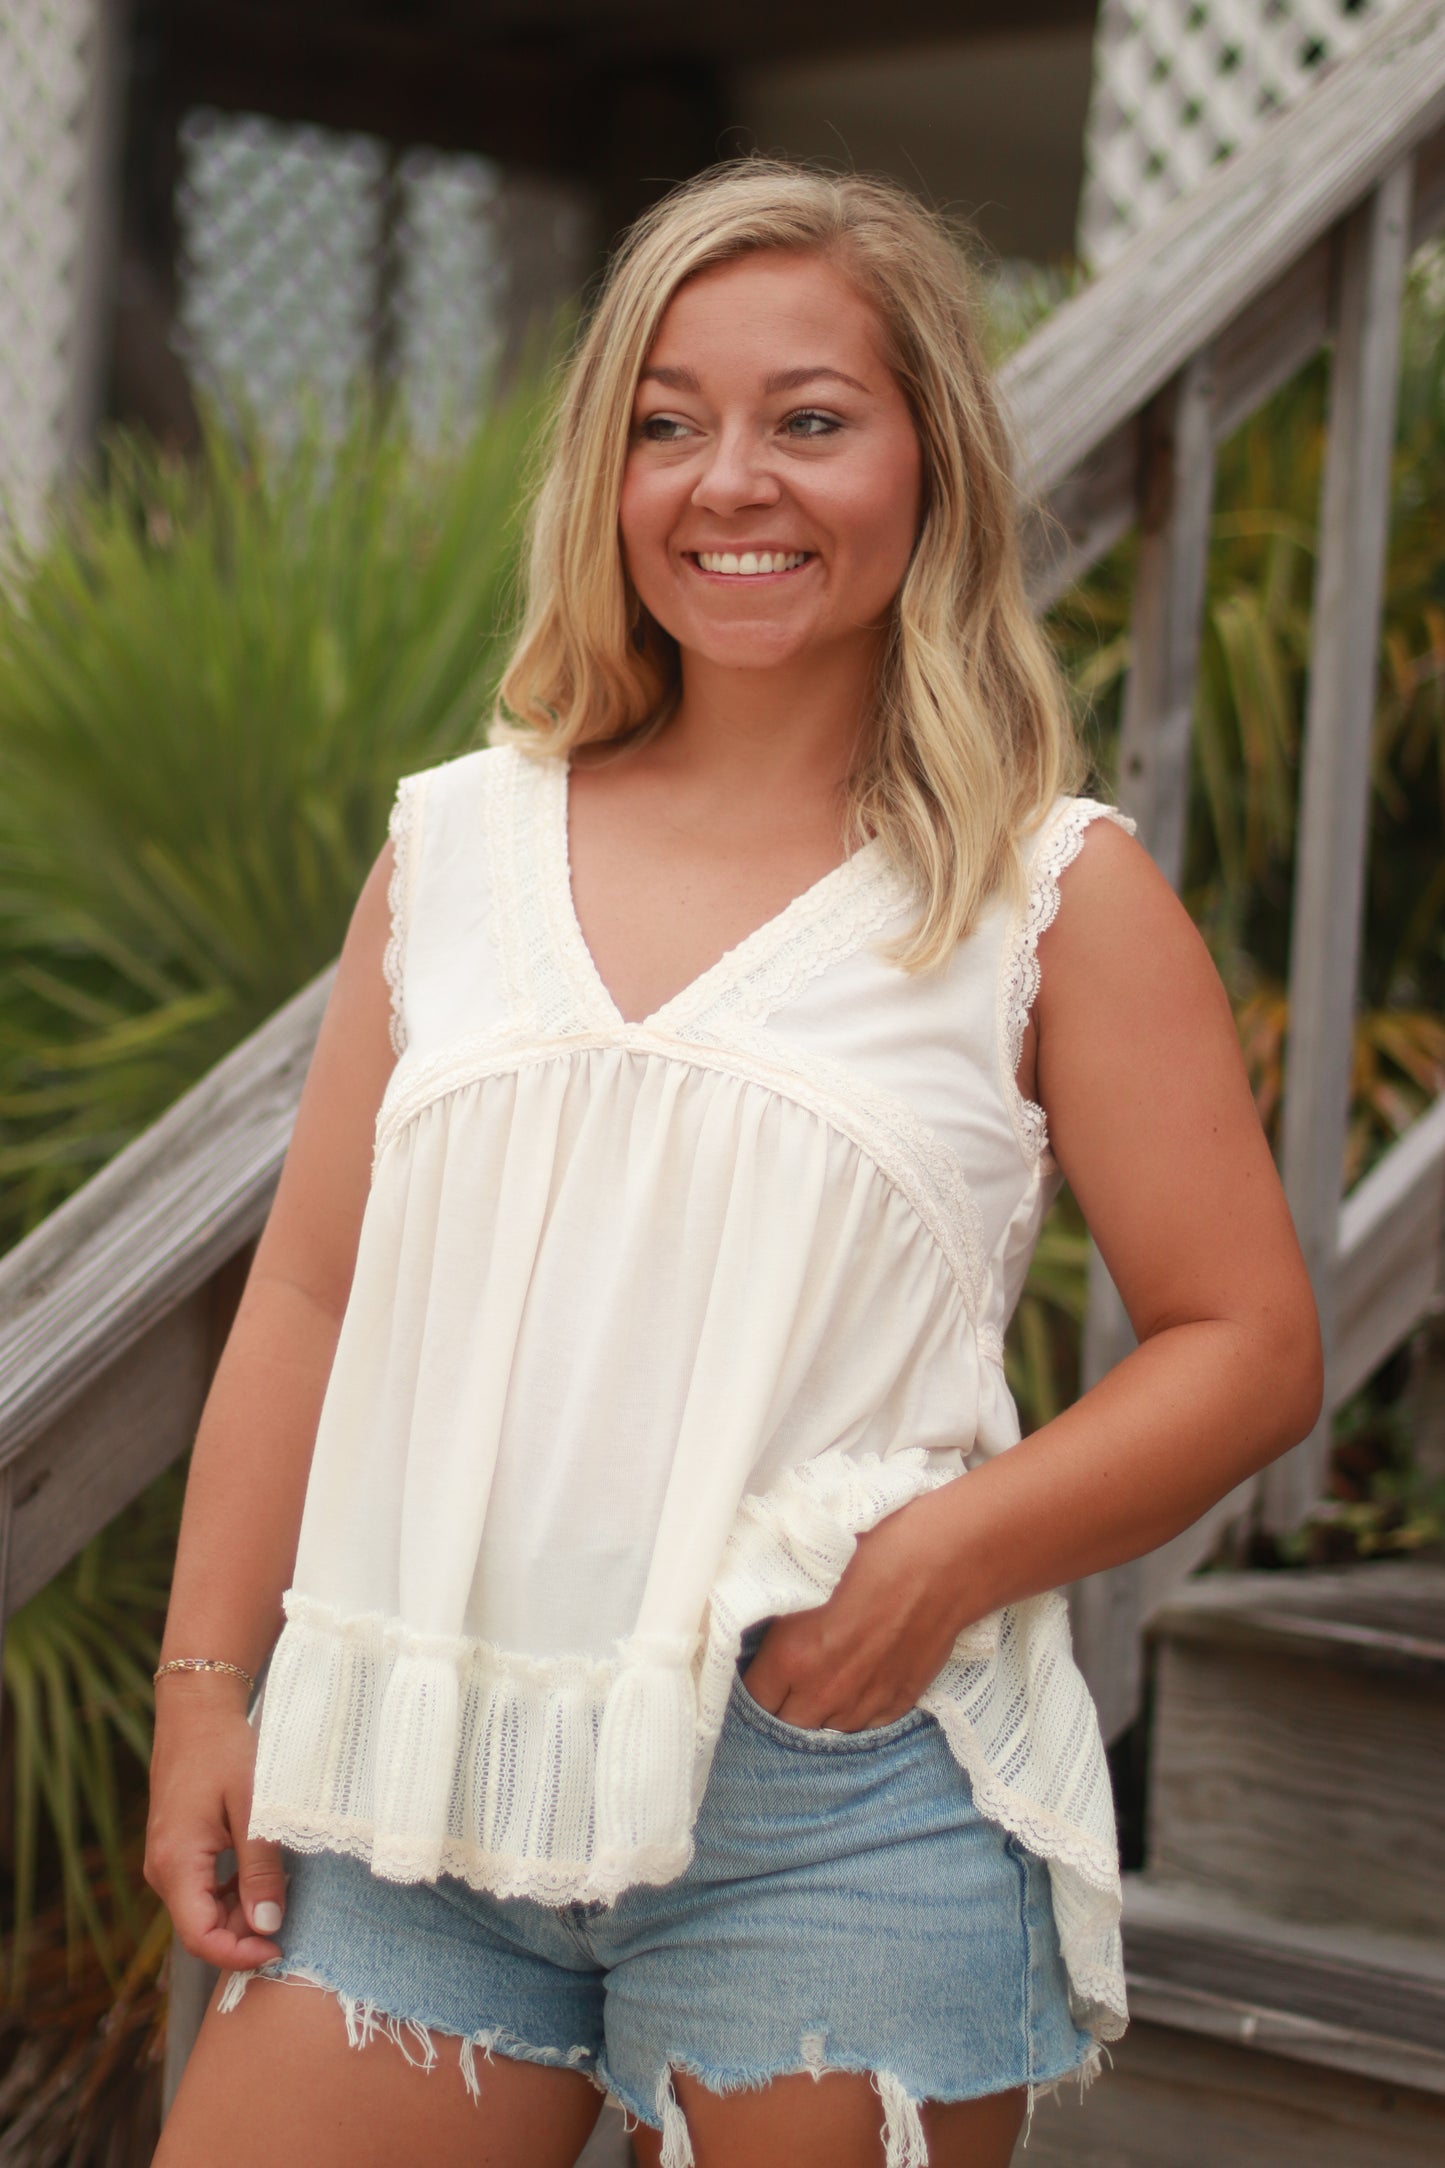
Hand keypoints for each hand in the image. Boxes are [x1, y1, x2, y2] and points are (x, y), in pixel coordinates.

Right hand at [145, 1679, 287, 1970]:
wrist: (197, 1712)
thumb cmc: (226, 1752)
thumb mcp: (254, 1809)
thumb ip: (260, 1870)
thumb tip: (268, 1927)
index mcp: (176, 1864)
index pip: (200, 1938)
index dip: (240, 1954)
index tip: (280, 1948)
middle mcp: (162, 1870)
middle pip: (202, 1928)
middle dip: (245, 1934)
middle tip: (290, 1916)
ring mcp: (166, 1861)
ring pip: (202, 1910)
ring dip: (240, 1913)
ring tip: (280, 1890)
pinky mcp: (176, 1850)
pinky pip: (201, 1889)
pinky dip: (231, 1893)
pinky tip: (260, 1874)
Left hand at [739, 1483, 971, 1730]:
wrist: (944, 1562)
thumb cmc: (876, 1552)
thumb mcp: (811, 1573)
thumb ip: (781, 1611)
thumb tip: (761, 1617)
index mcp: (793, 1656)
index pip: (753, 1696)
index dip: (754, 1681)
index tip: (759, 1667)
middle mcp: (825, 1690)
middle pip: (786, 1723)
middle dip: (782, 1702)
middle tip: (787, 1676)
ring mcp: (865, 1701)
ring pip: (826, 1728)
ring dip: (819, 1711)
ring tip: (823, 1680)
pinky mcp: (899, 1701)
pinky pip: (865, 1725)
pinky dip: (855, 1711)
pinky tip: (856, 1683)